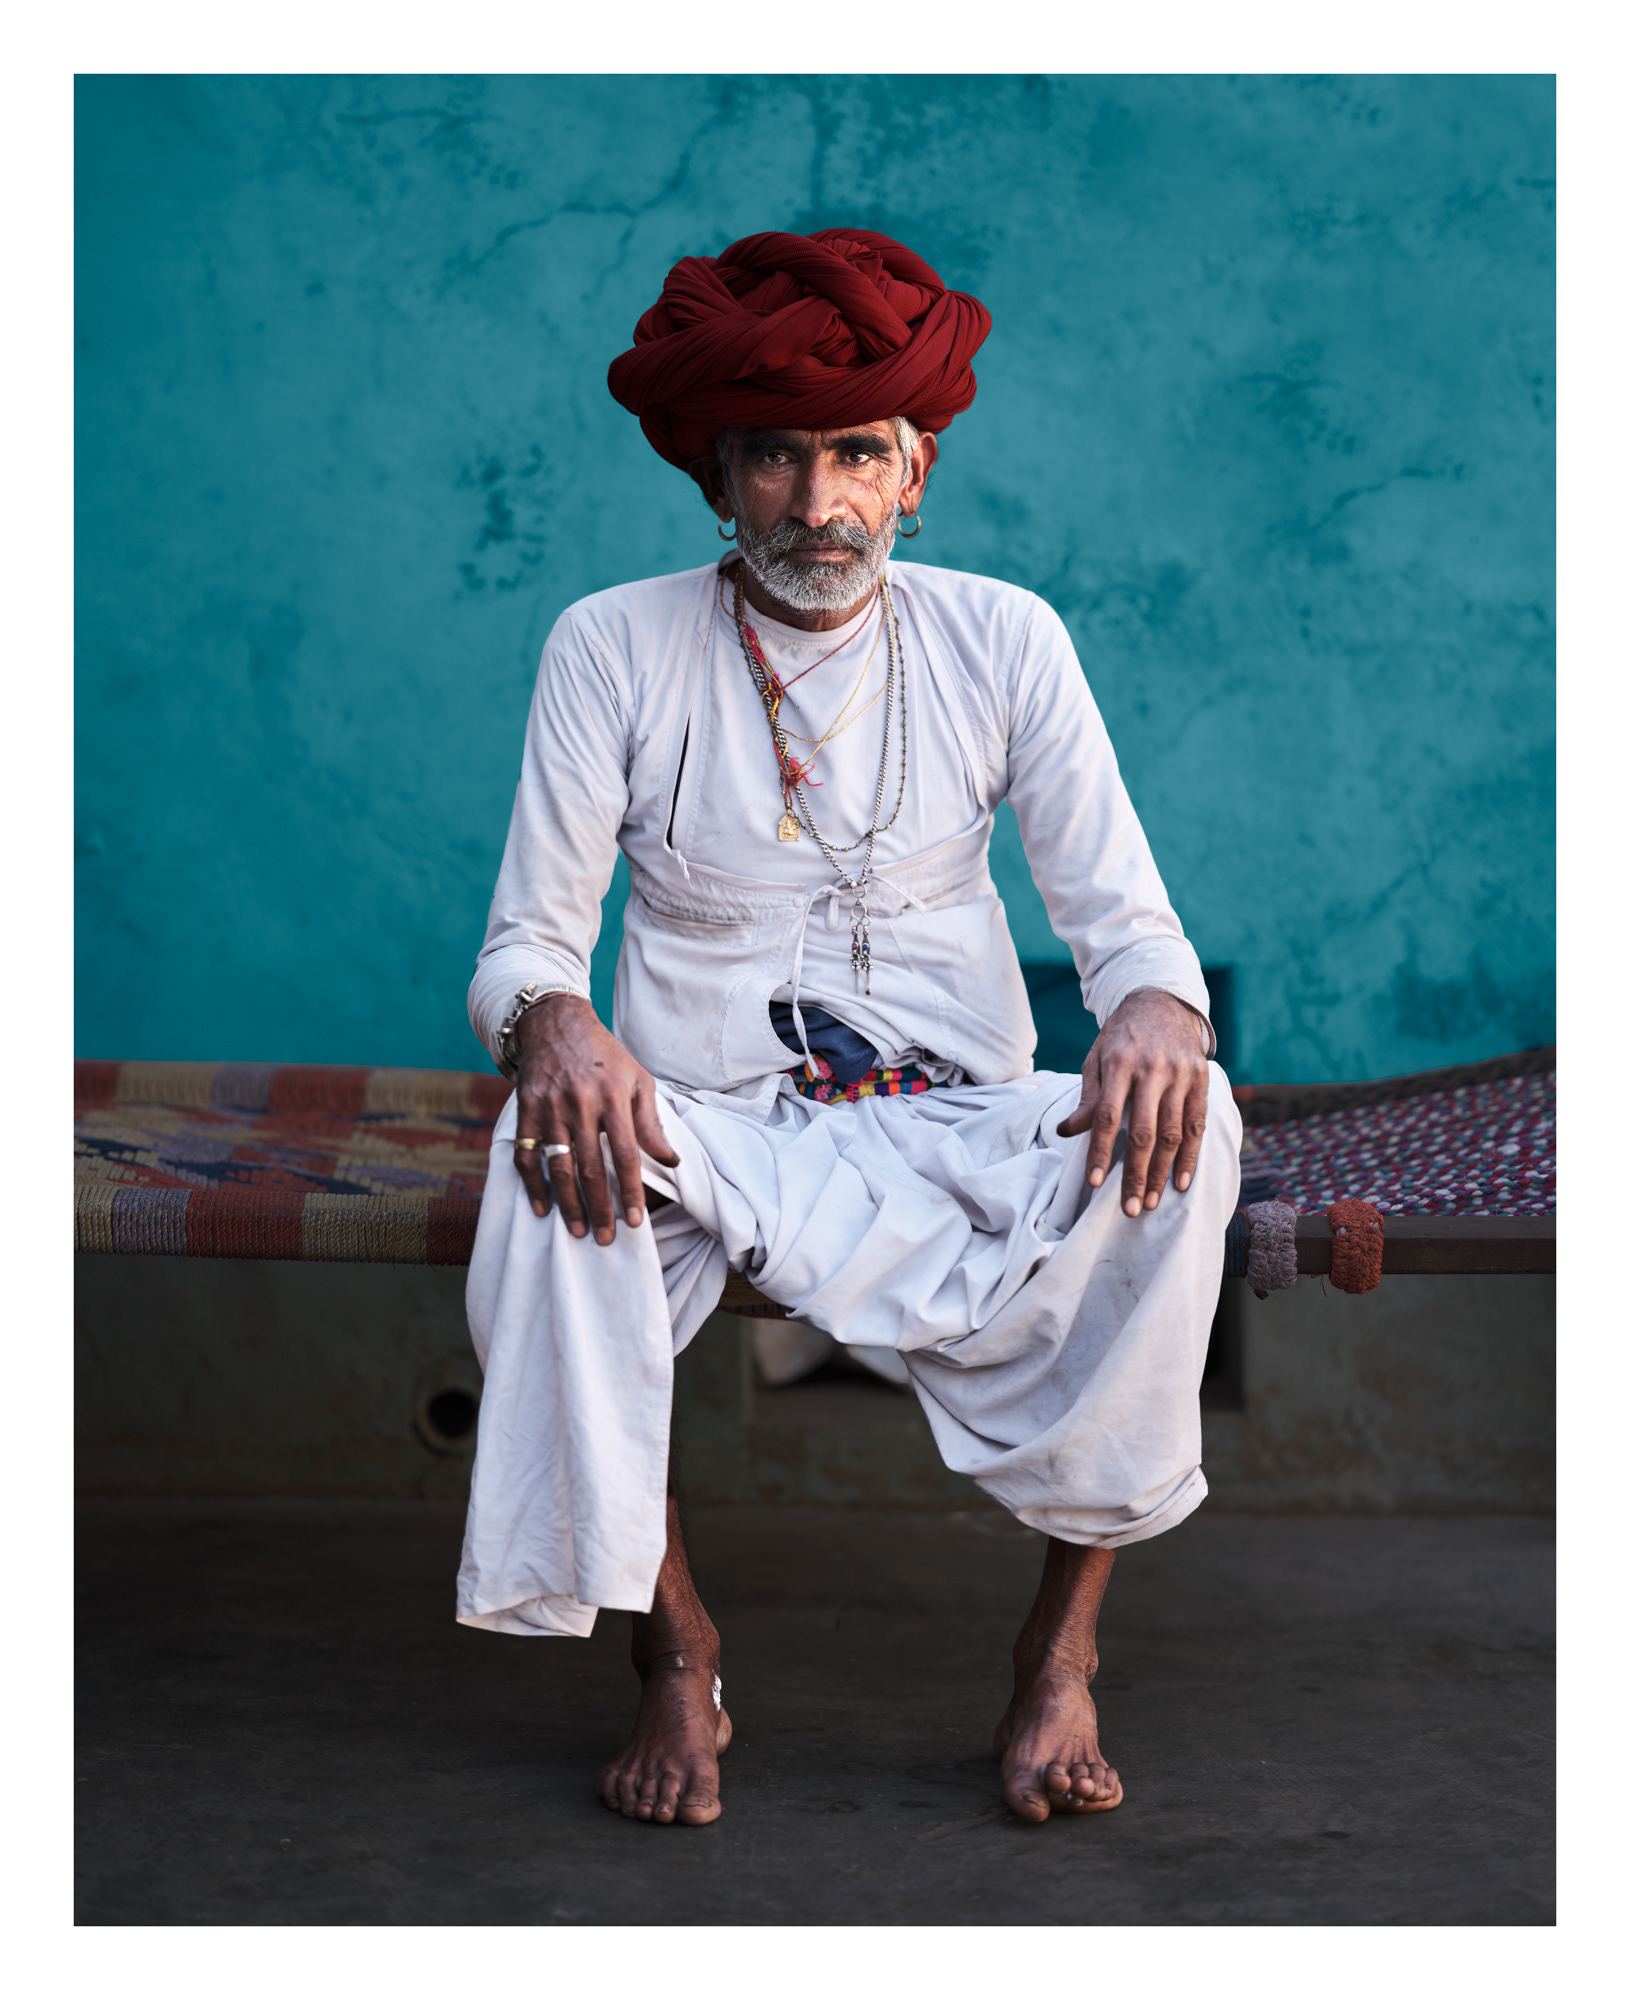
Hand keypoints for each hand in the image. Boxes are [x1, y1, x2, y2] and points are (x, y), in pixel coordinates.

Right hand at [511, 995, 679, 1243]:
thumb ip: (651, 1122)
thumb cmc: (604, 1055)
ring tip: (579, 1230)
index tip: (635, 1221)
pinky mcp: (526, 1108)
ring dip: (568, 1203)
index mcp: (613, 1095)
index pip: (625, 1154)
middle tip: (606, 1238)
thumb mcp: (637, 1079)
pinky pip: (527, 1154)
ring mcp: (550, 1106)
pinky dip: (533, 1184)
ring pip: (558, 1165)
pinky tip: (542, 1207)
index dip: (630, 1191)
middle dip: (600, 1207)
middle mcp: (580, 1102)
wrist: (555, 1022)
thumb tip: (671, 1160)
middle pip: (591, 1166)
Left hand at [1055, 990, 1209, 1217]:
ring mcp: (1181, 1074)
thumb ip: (1088, 1097)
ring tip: (1152, 1202)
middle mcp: (1153, 1069)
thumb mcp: (1096, 1059)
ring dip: (1163, 1173)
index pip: (1108, 1116)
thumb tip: (1067, 1132)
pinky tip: (1182, 1183)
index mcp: (1121, 1064)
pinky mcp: (1201, 1079)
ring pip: (1174, 1133)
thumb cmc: (1121, 1038)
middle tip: (1130, 1208)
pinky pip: (1197, 1125)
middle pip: (1145, 1132)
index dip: (1102, 1151)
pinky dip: (1191, 1157)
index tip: (1096, 1182)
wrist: (1161, 1003)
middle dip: (1137, 1174)